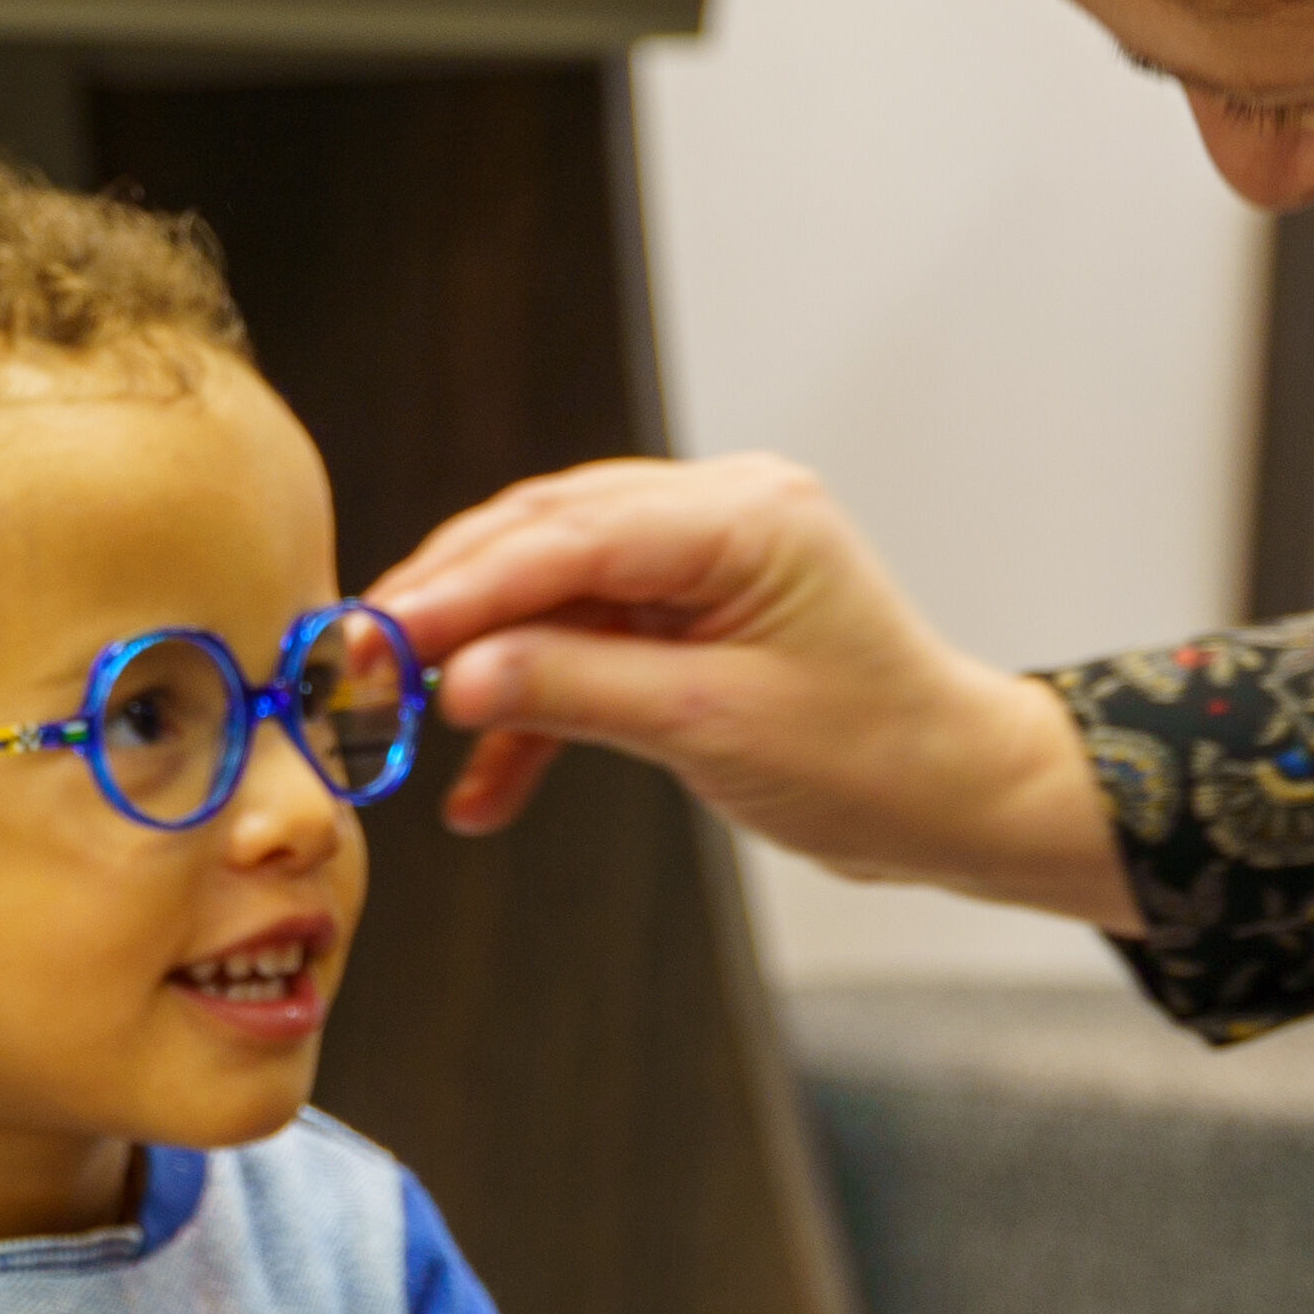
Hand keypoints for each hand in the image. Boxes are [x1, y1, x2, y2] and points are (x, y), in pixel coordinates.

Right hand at [361, 451, 1133, 918]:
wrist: (958, 800)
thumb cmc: (874, 761)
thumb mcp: (712, 730)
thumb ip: (574, 693)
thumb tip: (451, 679)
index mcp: (742, 516)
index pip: (566, 536)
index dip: (458, 587)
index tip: (372, 636)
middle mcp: (720, 512)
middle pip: (544, 540)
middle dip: (448, 607)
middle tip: (355, 664)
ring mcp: (704, 558)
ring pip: (551, 589)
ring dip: (480, 659)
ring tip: (398, 716)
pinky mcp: (691, 612)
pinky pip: (587, 643)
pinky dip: (535, 710)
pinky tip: (482, 786)